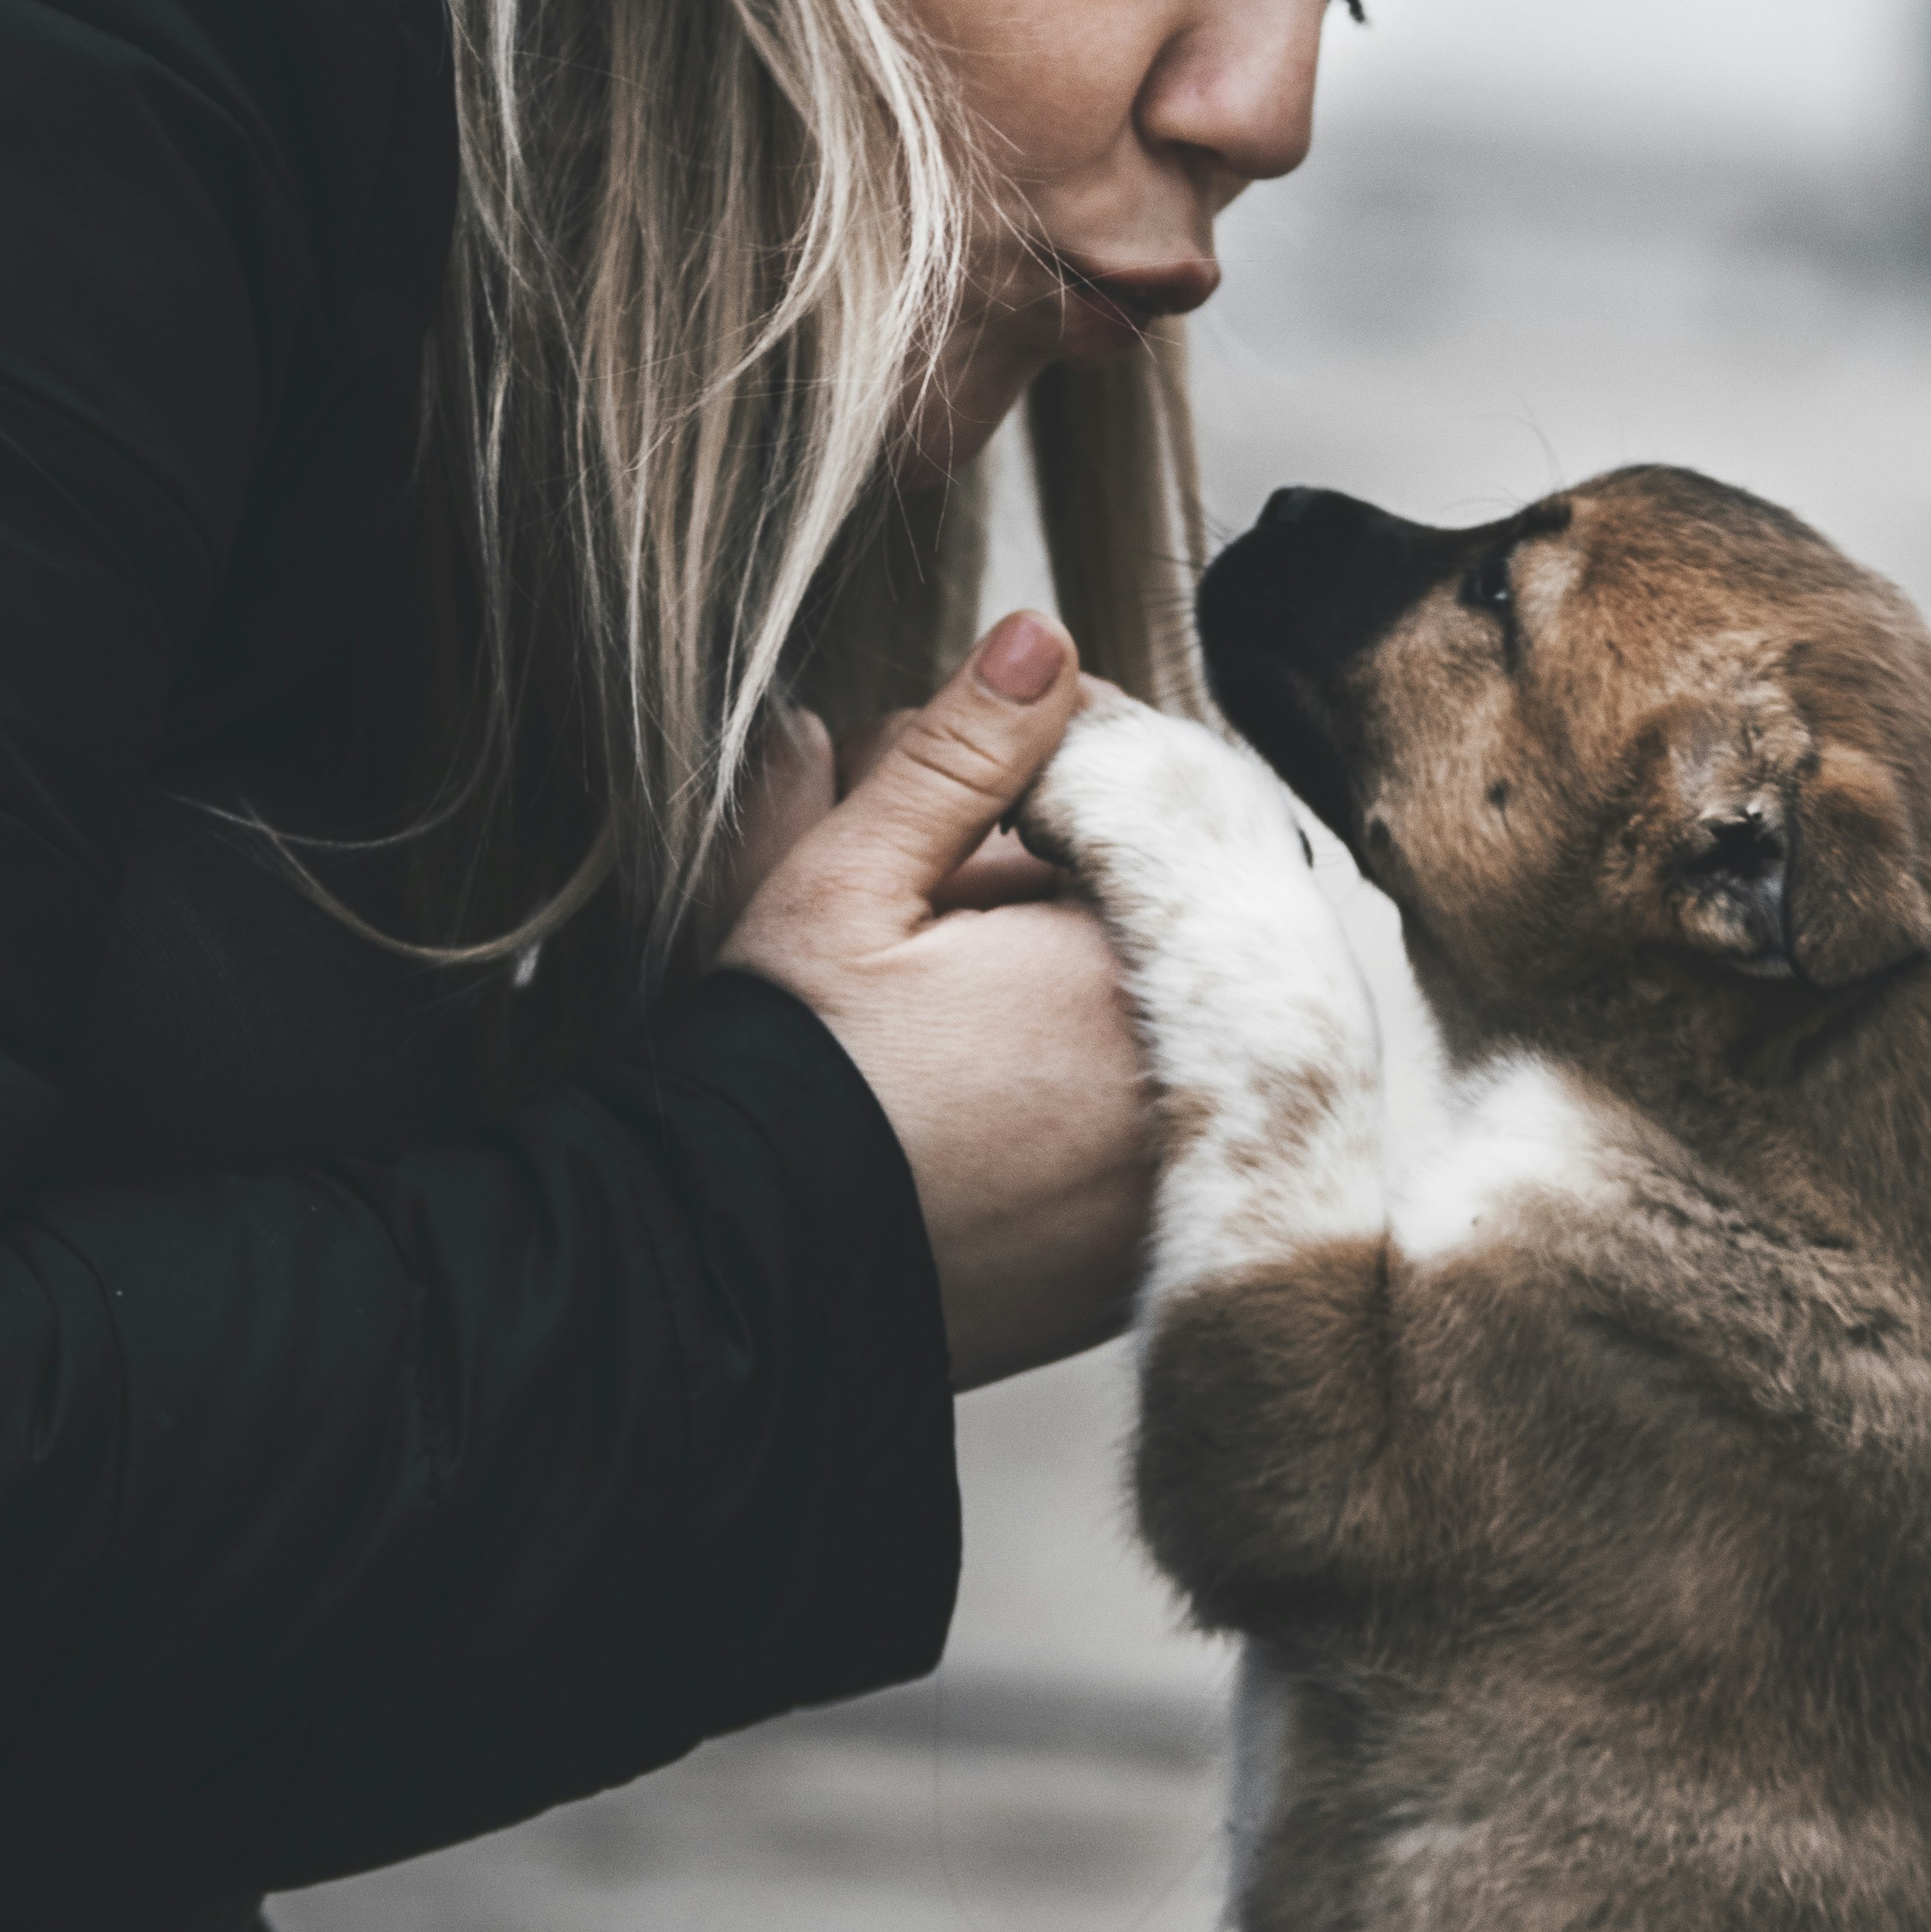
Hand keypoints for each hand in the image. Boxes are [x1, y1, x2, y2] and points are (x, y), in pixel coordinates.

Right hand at [720, 613, 1154, 1385]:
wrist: (735, 1293)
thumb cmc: (780, 1082)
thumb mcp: (849, 885)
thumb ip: (959, 754)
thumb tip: (1043, 638)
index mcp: (1139, 979)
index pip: (1152, 808)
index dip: (1050, 766)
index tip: (964, 775)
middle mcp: (1195, 1087)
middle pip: (1157, 911)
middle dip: (1050, 870)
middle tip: (927, 880)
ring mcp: (1178, 1181)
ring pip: (1153, 1008)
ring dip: (1063, 967)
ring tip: (929, 983)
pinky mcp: (1141, 1252)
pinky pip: (1142, 1114)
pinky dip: (1077, 1074)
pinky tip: (971, 1072)